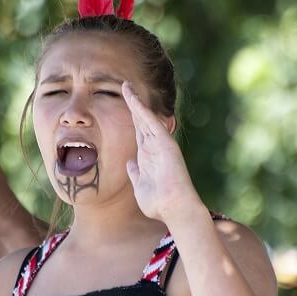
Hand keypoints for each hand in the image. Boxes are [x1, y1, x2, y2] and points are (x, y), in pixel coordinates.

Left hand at [122, 82, 199, 222]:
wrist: (174, 208)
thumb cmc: (158, 203)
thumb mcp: (140, 186)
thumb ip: (135, 173)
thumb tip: (129, 163)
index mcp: (147, 157)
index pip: (138, 133)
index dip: (131, 119)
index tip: (123, 108)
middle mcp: (154, 148)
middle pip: (141, 121)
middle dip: (133, 105)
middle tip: (125, 87)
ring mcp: (160, 144)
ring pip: (145, 118)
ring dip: (135, 102)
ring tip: (126, 87)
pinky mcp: (165, 143)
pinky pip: (151, 123)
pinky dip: (141, 110)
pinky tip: (132, 98)